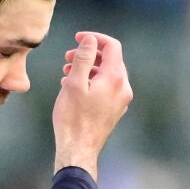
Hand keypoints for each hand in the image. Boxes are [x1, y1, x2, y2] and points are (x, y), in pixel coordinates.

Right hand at [53, 32, 132, 179]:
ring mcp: (120, 101)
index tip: (77, 38)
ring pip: (106, 75)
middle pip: (110, 60)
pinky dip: (91, 82)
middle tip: (67, 56)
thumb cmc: (73, 118)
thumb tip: (90, 40)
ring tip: (67, 72)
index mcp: (115, 78)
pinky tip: (74, 87)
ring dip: (88, 69)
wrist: (78, 150)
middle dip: (89, 55)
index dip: (94, 38)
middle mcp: (123, 88)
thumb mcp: (74, 83)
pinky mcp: (114, 111)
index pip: (112, 46)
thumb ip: (83, 58)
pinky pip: (105, 89)